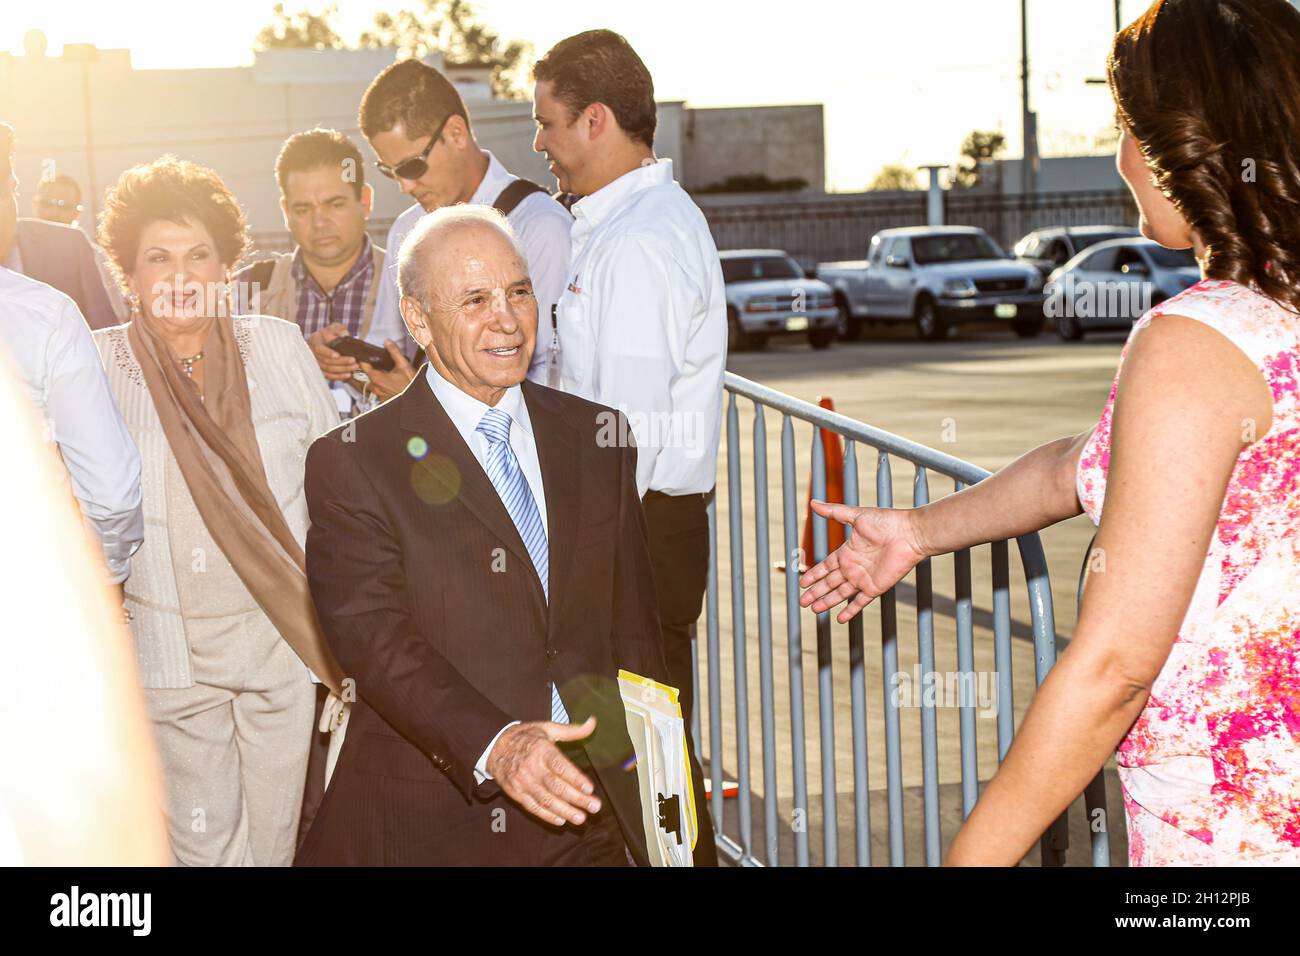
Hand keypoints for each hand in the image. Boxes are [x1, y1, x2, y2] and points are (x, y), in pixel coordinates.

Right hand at [307, 322, 359, 381]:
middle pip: (326, 361)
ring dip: (342, 369)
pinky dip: (338, 376)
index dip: (328, 353)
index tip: (337, 355)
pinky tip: (348, 374)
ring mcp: (316, 362)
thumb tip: (344, 335)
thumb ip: (340, 329)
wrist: (329, 340)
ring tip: (354, 367)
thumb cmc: (332, 333)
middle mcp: (313, 353)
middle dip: (341, 361)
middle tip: (353, 361)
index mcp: (314, 340)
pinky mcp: (321, 370)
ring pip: (328, 369)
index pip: (319, 349)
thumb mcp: (335, 327)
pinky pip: (328, 376)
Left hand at [359, 340, 415, 401]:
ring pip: (372, 385)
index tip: (366, 357)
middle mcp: (376, 388)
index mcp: (377, 378)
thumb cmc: (410, 385)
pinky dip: (382, 388)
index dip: (364, 360)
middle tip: (379, 366)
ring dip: (376, 380)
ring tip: (385, 375)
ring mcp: (379, 395)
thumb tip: (388, 343)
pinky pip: (378, 393)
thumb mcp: (404, 365)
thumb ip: (394, 352)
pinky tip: (390, 385)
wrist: (416, 400)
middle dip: (371, 371)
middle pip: (367, 376)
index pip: (364, 366)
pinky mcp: (384, 401)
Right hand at [485, 716, 601, 826]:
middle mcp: (532, 767)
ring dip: (565, 811)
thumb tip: (592, 723)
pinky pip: (532, 807)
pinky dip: (546, 815)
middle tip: (594, 807)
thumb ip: (572, 730)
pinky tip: (561, 820)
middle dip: (577, 799)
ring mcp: (522, 782)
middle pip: (556, 786)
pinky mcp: (515, 793)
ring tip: (581, 818)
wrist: (494, 745)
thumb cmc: (526, 736)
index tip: (590, 789)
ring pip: (546, 800)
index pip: (560, 766)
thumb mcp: (547, 728)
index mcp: (541, 749)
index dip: (575, 779)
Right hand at [798, 501, 926, 622]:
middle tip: (802, 602)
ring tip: (814, 610)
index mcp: (847, 552)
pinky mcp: (875, 587)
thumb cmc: (887, 521)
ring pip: (840, 594)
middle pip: (829, 583)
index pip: (825, 566)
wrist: (910, 534)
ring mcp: (863, 578)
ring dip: (827, 602)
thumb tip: (813, 502)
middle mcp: (853, 567)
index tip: (802, 583)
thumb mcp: (856, 515)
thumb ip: (833, 512)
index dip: (814, 574)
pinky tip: (840, 619)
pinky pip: (860, 602)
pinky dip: (851, 611)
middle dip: (815, 592)